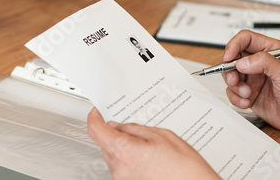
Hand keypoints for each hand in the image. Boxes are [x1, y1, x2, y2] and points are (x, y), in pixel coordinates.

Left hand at [87, 108, 218, 179]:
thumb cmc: (185, 168)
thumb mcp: (161, 136)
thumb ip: (136, 129)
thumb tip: (121, 126)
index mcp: (124, 151)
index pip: (96, 130)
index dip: (94, 116)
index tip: (98, 111)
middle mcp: (119, 168)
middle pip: (105, 143)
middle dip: (115, 132)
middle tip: (131, 126)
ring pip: (113, 155)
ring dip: (124, 147)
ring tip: (148, 145)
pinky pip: (122, 167)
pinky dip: (130, 159)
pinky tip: (148, 157)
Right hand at [222, 30, 279, 140]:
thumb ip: (265, 63)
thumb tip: (243, 62)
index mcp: (270, 50)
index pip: (245, 39)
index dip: (234, 45)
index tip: (229, 58)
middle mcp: (259, 62)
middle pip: (233, 57)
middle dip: (230, 70)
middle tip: (235, 80)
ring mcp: (252, 77)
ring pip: (230, 75)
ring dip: (235, 86)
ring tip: (247, 94)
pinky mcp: (247, 91)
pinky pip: (232, 91)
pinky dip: (236, 98)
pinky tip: (247, 102)